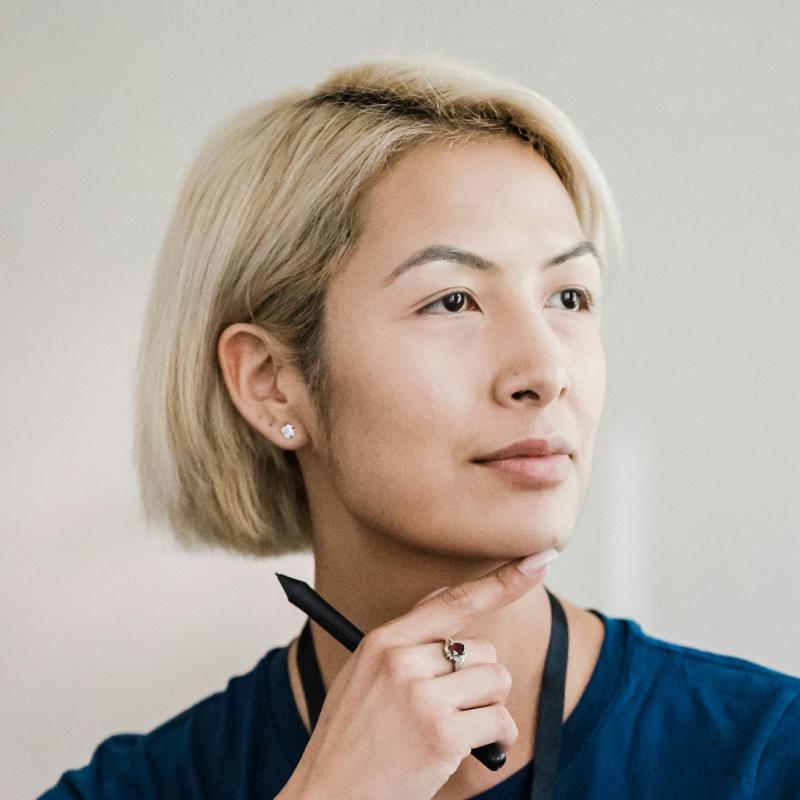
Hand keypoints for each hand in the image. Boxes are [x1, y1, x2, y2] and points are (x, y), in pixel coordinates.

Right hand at [289, 550, 557, 799]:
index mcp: (383, 641)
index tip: (539, 560)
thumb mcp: (364, 674)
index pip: (452, 600)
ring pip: (497, 680)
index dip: (502, 580)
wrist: (329, 796)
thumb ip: (405, 638)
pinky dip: (497, 737)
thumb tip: (448, 598)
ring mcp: (422, 698)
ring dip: (490, 707)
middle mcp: (402, 662)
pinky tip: (475, 748)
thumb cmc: (350, 738)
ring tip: (461, 727)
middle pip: (483, 649)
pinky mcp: (442, 735)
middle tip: (454, 706)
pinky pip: (499, 721)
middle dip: (480, 679)